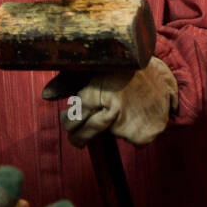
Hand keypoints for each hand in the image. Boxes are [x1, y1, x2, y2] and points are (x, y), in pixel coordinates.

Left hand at [43, 57, 178, 146]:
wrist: (161, 67)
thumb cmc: (121, 65)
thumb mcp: (93, 67)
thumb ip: (67, 81)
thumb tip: (45, 95)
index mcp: (97, 91)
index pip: (74, 118)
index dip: (69, 123)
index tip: (69, 123)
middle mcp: (113, 107)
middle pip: (88, 132)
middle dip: (80, 136)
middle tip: (78, 139)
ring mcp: (130, 122)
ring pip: (110, 136)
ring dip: (111, 128)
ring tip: (122, 109)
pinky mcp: (146, 134)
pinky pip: (132, 141)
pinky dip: (132, 132)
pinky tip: (137, 115)